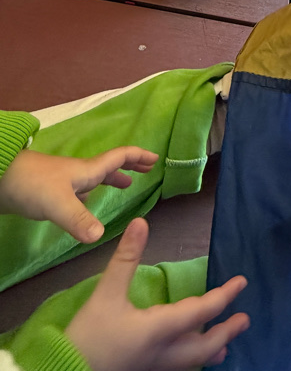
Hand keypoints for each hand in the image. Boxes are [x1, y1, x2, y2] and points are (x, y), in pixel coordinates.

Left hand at [0, 146, 157, 242]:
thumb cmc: (32, 185)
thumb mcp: (58, 203)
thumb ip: (80, 219)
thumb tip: (101, 237)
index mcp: (87, 171)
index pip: (119, 158)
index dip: (138, 157)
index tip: (155, 159)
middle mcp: (78, 174)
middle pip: (109, 166)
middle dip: (129, 167)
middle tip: (146, 170)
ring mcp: (64, 182)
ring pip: (94, 179)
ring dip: (111, 180)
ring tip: (124, 186)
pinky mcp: (51, 192)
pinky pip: (79, 191)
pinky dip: (90, 195)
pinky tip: (86, 205)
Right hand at [66, 218, 249, 370]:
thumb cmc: (88, 336)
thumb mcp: (106, 293)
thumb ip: (126, 258)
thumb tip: (140, 222)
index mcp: (160, 329)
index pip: (202, 312)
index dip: (225, 296)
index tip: (242, 283)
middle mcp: (165, 353)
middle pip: (205, 346)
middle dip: (227, 331)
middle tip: (245, 319)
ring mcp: (156, 369)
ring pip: (194, 363)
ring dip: (213, 350)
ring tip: (226, 345)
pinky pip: (179, 370)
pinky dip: (193, 362)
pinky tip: (191, 358)